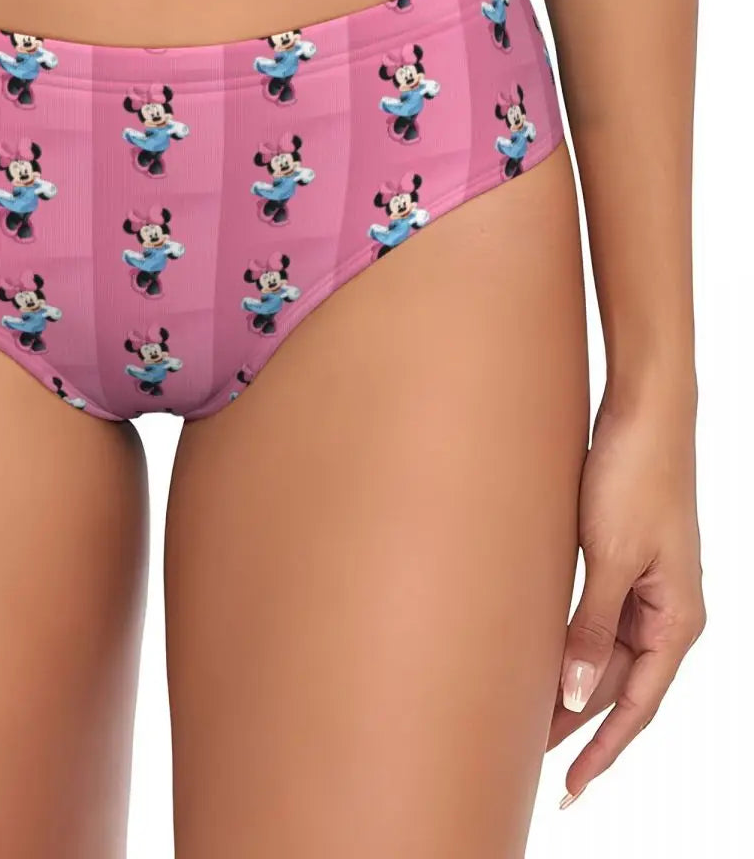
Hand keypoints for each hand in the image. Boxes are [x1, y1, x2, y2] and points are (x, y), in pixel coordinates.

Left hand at [547, 383, 703, 806]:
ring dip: (569, 684)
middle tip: (523, 755)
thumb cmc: (634, 478)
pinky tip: (540, 658)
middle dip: (576, 722)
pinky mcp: (620, 561)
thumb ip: (591, 627)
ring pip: (604, 653)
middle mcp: (665, 611)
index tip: (569, 786)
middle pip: (618, 684)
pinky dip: (569, 644)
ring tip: (524, 718)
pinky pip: (596, 619)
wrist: (641, 414)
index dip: (602, 748)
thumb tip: (575, 694)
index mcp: (677, 619)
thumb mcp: (609, 558)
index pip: (638, 705)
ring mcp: (644, 586)